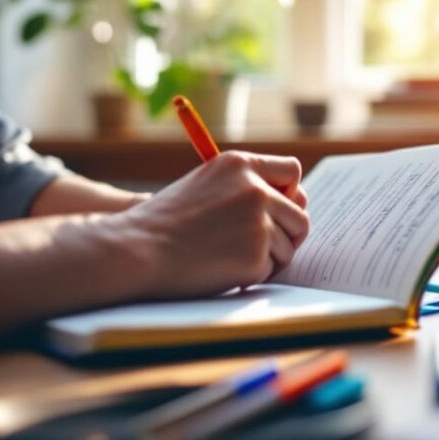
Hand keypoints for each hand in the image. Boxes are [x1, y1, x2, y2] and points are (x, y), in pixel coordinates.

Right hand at [112, 151, 309, 299]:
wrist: (138, 249)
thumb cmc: (166, 221)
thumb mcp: (205, 185)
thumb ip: (245, 187)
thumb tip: (299, 202)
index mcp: (240, 164)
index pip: (291, 171)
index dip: (288, 193)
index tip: (276, 208)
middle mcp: (254, 189)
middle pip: (300, 214)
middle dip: (286, 233)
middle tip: (259, 245)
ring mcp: (258, 223)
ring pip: (288, 246)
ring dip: (268, 257)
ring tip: (230, 256)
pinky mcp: (255, 256)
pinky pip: (270, 269)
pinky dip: (252, 274)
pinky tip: (223, 269)